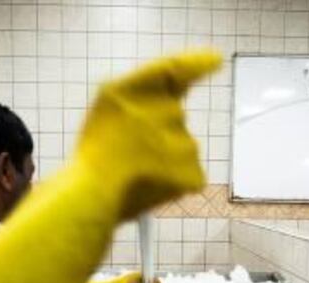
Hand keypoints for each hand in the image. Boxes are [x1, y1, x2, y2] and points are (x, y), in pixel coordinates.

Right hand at [76, 50, 222, 218]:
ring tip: (136, 170)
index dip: (199, 62)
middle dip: (157, 130)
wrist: (92, 195)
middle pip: (174, 114)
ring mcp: (185, 143)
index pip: (180, 68)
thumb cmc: (96, 151)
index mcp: (143, 88)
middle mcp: (170, 110)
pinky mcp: (193, 172)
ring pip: (181, 145)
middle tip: (129, 150)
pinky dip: (173, 179)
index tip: (216, 60)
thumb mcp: (110, 101)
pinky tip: (151, 183)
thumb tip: (181, 82)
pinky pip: (189, 172)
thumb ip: (145, 85)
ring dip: (164, 156)